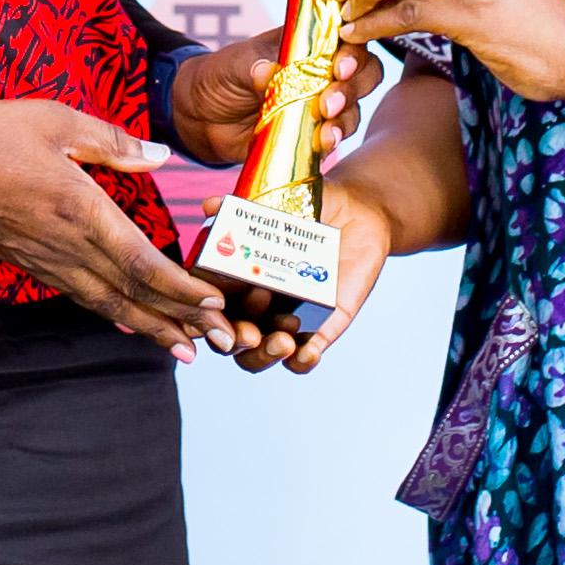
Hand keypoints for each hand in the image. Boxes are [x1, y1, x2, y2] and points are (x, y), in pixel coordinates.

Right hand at [0, 100, 227, 354]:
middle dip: (182, 321)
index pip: (141, 261)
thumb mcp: (57, 120)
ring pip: (108, 304)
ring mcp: (45, 260)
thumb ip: (114, 141)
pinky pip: (80, 297)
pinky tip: (130, 323)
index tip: (216, 305)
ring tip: (186, 349)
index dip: (181, 288)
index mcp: (79, 209)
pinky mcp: (29, 263)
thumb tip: (161, 156)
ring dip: (151, 328)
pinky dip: (113, 314)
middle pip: (133, 295)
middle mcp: (65, 246)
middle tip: (225, 343)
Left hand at [164, 29, 381, 169]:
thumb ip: (252, 66)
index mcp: (307, 45)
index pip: (346, 39)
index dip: (351, 51)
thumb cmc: (218, 77)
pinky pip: (333, 137)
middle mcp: (321, 73)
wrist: (198, 117)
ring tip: (325, 128)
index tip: (339, 66)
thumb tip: (267, 71)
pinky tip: (322, 144)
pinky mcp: (310, 134)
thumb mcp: (232, 65)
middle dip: (353, 87)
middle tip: (329, 101)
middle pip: (363, 74)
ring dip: (344, 118)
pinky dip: (331, 141)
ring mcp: (318, 105)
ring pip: (353, 109)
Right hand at [222, 175, 397, 375]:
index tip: (215, 308)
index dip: (206, 315)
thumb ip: (243, 206)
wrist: (357, 211)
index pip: (210, 307)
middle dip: (237, 342)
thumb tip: (210, 207)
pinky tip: (308, 353)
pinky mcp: (322, 326)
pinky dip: (303, 361)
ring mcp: (287, 318)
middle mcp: (257, 305)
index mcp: (236, 279)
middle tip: (250, 333)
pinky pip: (306, 356)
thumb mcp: (276, 203)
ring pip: (263, 355)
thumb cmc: (309, 208)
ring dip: (266, 355)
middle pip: (231, 341)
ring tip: (282, 341)